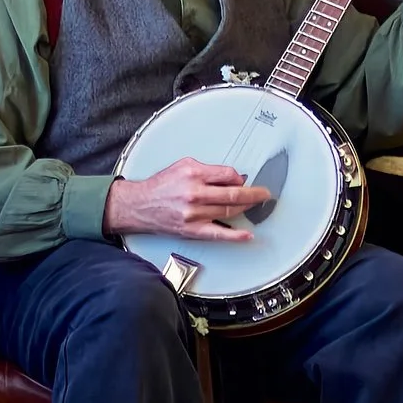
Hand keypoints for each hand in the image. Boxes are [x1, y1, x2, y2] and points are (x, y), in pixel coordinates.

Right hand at [103, 159, 270, 241]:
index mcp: (193, 174)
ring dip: (246, 208)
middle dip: (254, 194)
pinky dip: (235, 235)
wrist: (138, 205)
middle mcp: (195, 194)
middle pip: (234, 195)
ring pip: (229, 211)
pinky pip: (219, 233)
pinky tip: (247, 235)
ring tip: (255, 205)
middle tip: (264, 194)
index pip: (229, 175)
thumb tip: (232, 177)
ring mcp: (194, 214)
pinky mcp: (192, 230)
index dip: (240, 178)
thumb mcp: (182, 166)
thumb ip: (207, 170)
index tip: (244, 181)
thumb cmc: (160, 186)